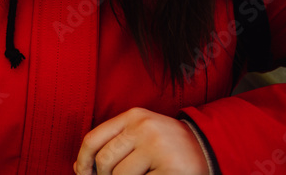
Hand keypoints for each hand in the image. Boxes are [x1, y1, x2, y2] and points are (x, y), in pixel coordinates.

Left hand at [73, 107, 208, 174]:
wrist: (206, 149)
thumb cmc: (165, 146)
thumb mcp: (138, 135)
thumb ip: (112, 145)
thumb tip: (79, 167)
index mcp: (133, 116)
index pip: (94, 138)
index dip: (83, 160)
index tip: (82, 172)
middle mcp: (144, 127)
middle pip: (105, 160)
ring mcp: (158, 147)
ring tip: (140, 174)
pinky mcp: (171, 168)